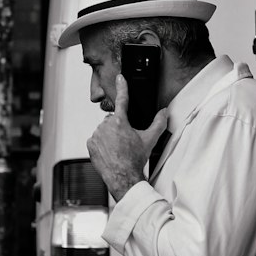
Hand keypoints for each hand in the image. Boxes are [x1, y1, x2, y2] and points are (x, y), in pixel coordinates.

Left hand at [87, 75, 167, 200]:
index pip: (122, 100)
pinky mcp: (90, 145)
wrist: (123, 177)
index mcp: (120, 122)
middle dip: (119, 127)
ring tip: (118, 149)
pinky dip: (102, 144)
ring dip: (110, 136)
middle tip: (126, 141)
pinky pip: (96, 139)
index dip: (122, 86)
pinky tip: (110, 152)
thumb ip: (159, 123)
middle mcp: (106, 126)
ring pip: (104, 129)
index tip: (120, 77)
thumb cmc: (135, 160)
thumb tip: (165, 112)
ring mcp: (96, 135)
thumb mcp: (150, 140)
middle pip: (113, 120)